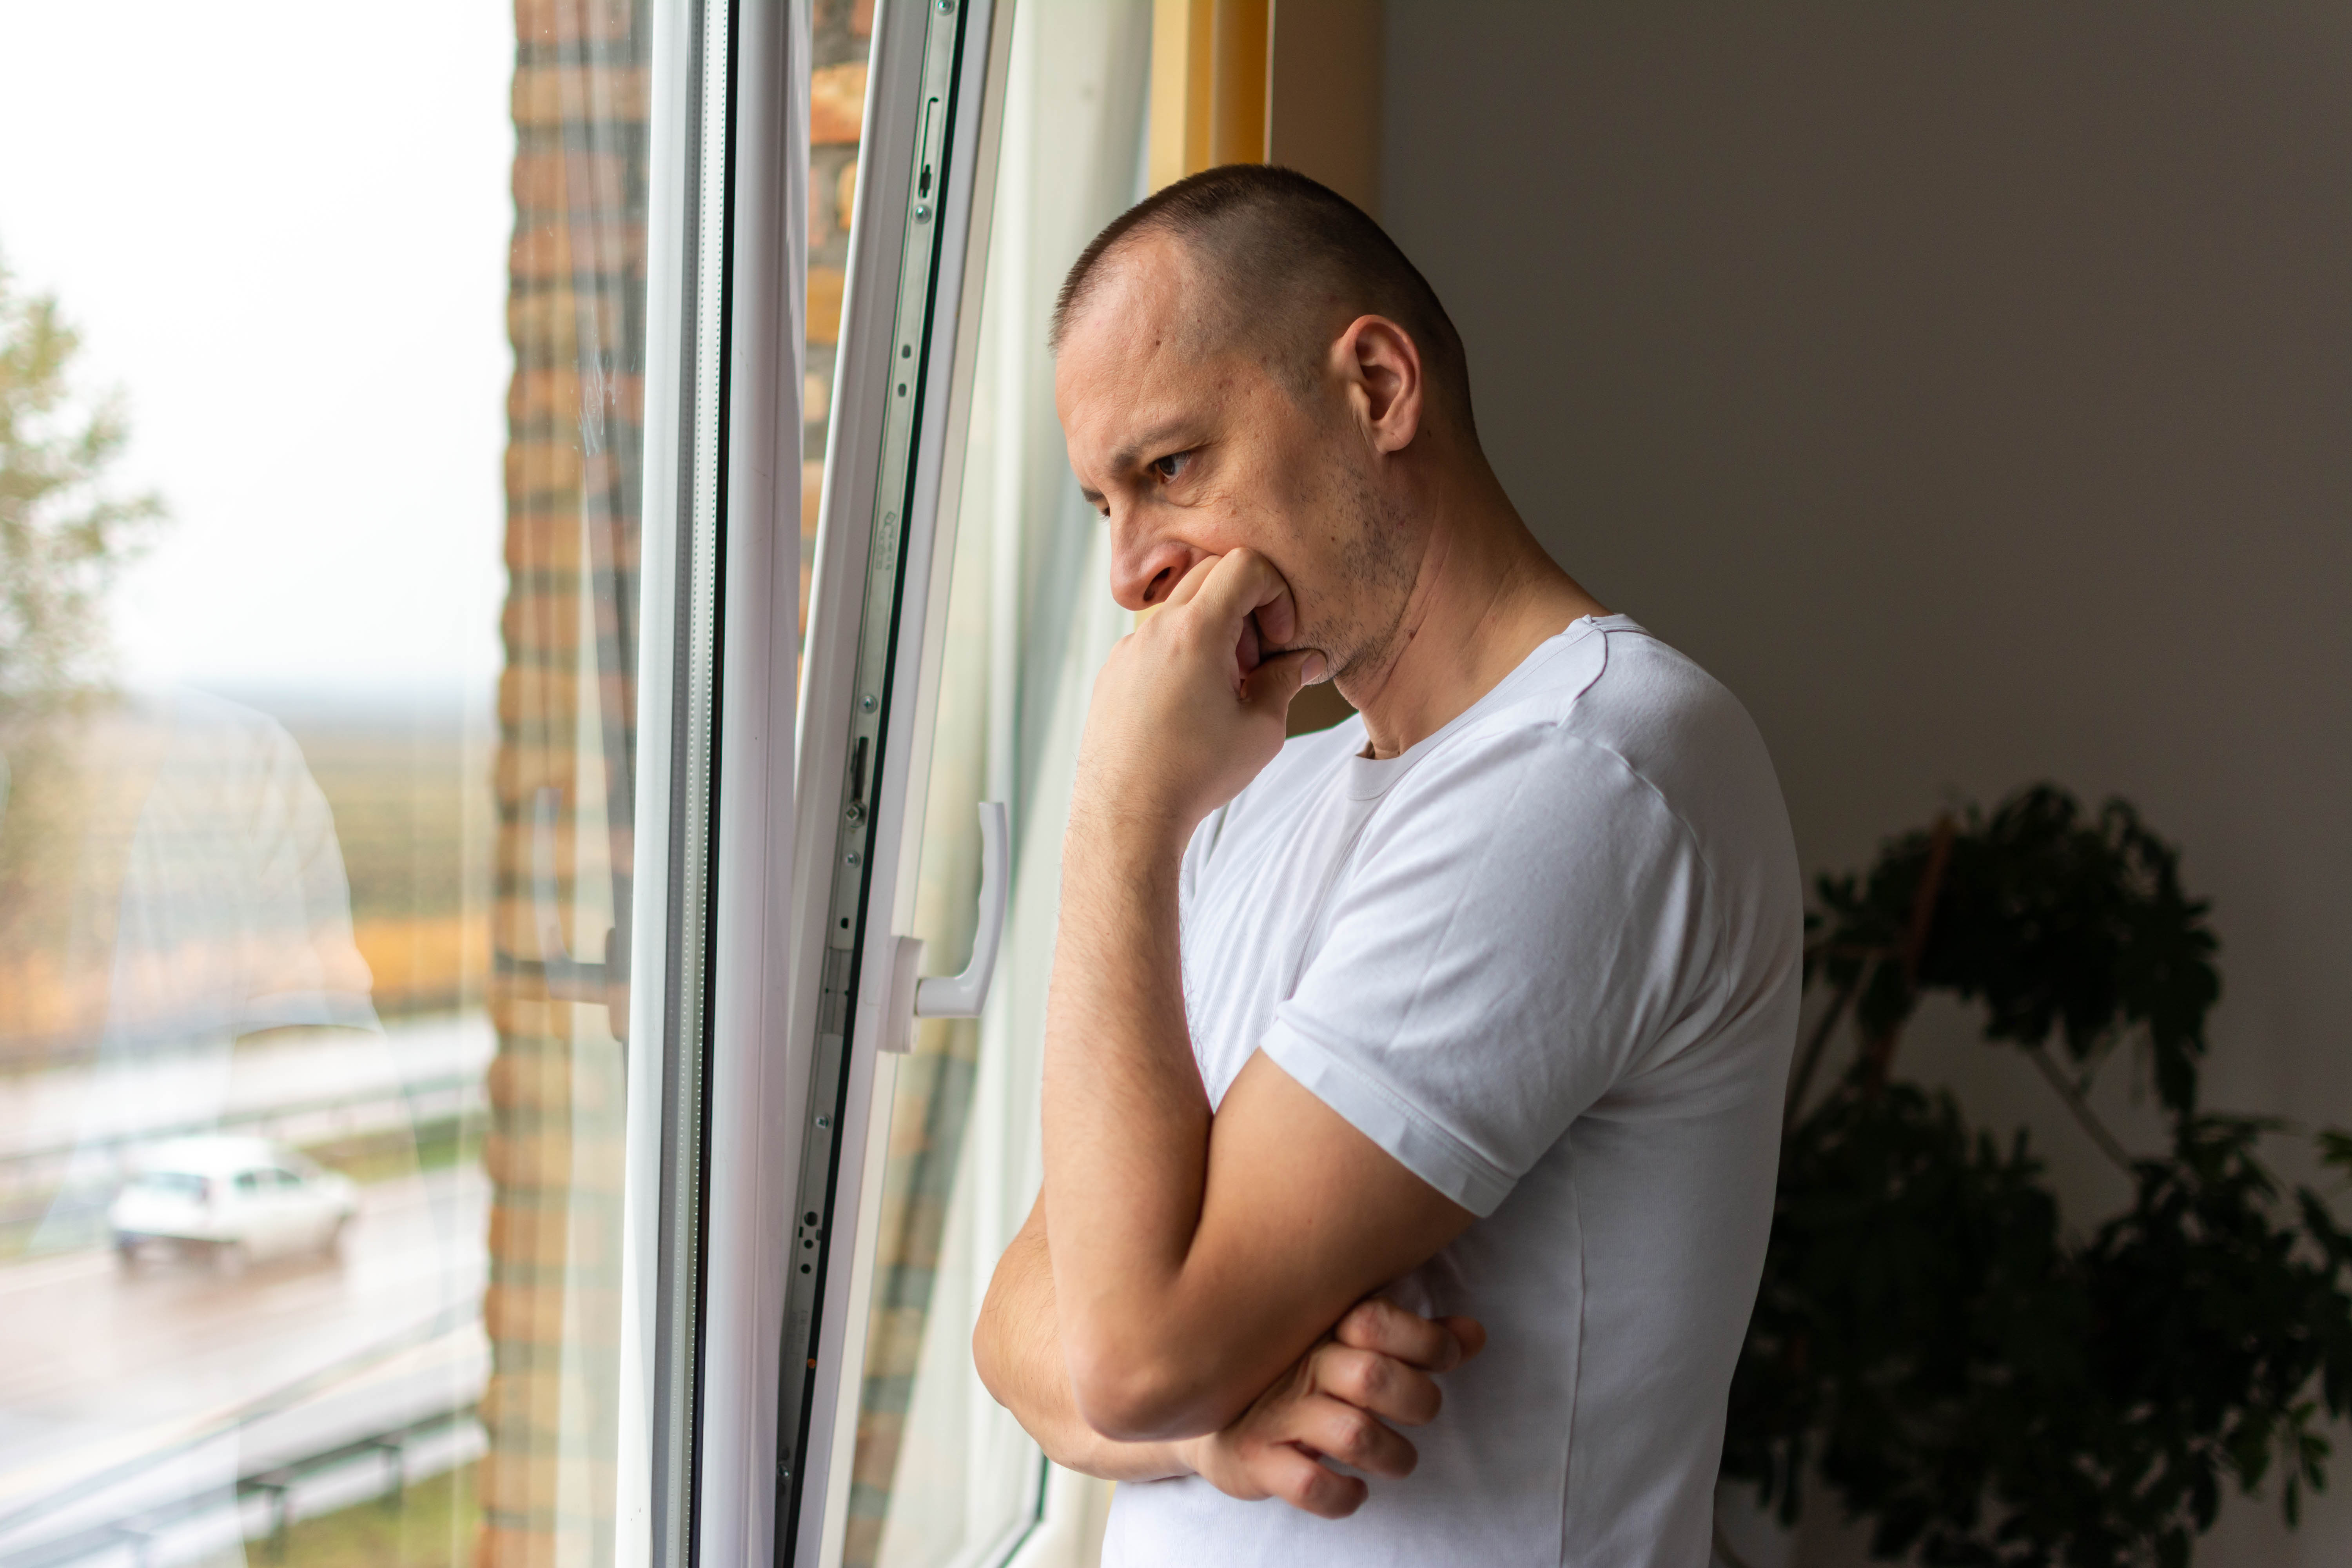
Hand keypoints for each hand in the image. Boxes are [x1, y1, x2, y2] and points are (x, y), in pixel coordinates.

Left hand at [1073, 549, 1327, 844]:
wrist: (1126, 815)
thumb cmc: (1194, 775)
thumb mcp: (1261, 730)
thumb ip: (1286, 681)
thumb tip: (1305, 660)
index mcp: (1195, 631)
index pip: (1244, 564)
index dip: (1276, 592)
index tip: (1278, 639)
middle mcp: (1155, 628)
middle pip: (1210, 574)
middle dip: (1246, 606)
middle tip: (1254, 661)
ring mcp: (1128, 648)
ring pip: (1180, 608)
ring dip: (1213, 631)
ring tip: (1224, 688)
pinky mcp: (1113, 671)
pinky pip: (1154, 639)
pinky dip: (1182, 652)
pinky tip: (1190, 705)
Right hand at [1177, 1299, 1486, 1518]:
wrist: (1215, 1418)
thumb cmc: (1304, 1381)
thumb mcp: (1357, 1350)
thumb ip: (1418, 1342)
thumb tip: (1475, 1333)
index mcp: (1325, 1328)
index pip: (1378, 1319)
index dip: (1427, 1341)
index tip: (1445, 1357)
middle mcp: (1300, 1365)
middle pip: (1373, 1377)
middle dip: (1417, 1402)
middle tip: (1417, 1416)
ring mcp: (1277, 1414)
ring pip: (1353, 1435)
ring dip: (1393, 1456)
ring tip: (1396, 1460)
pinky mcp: (1258, 1459)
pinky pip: (1312, 1487)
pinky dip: (1345, 1497)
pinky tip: (1354, 1491)